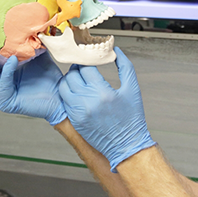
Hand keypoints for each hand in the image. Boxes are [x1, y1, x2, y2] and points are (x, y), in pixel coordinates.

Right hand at [0, 33, 66, 124]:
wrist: (62, 94)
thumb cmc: (48, 75)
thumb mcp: (36, 53)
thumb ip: (28, 40)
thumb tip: (25, 19)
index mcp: (1, 71)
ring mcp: (1, 93)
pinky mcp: (7, 102)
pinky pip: (4, 84)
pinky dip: (7, 71)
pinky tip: (12, 60)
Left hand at [58, 47, 155, 171]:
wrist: (127, 146)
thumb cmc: (132, 118)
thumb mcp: (133, 89)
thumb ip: (125, 66)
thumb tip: (116, 51)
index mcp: (102, 92)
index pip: (86, 68)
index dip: (87, 61)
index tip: (90, 60)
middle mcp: (87, 102)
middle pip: (72, 75)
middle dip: (78, 69)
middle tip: (84, 68)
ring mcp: (78, 112)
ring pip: (64, 87)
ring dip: (70, 80)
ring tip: (79, 79)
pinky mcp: (74, 120)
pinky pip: (64, 100)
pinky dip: (68, 93)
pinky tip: (77, 92)